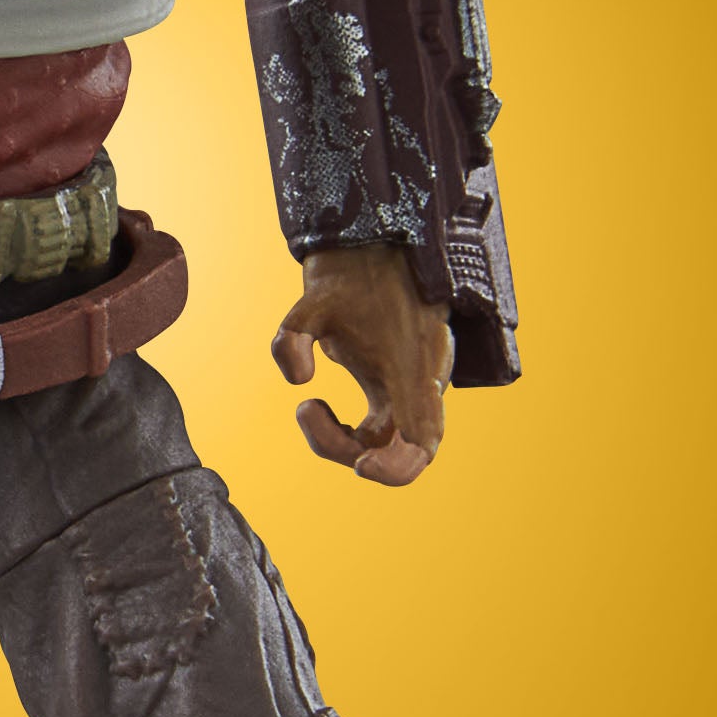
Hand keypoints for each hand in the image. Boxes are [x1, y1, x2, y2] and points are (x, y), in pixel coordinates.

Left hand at [273, 244, 452, 484]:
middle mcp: (420, 386)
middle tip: (307, 414)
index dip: (398, 467)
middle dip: (349, 450)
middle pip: (401, 452)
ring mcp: (411, 389)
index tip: (360, 465)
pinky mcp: (395, 387)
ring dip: (339, 440)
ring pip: (382, 443)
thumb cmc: (352, 276)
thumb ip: (293, 336)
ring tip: (306, 408)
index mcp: (414, 369)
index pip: (423, 439)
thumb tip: (298, 380)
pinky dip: (341, 432)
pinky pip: (374, 430)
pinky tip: (313, 405)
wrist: (375, 249)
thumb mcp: (313, 300)